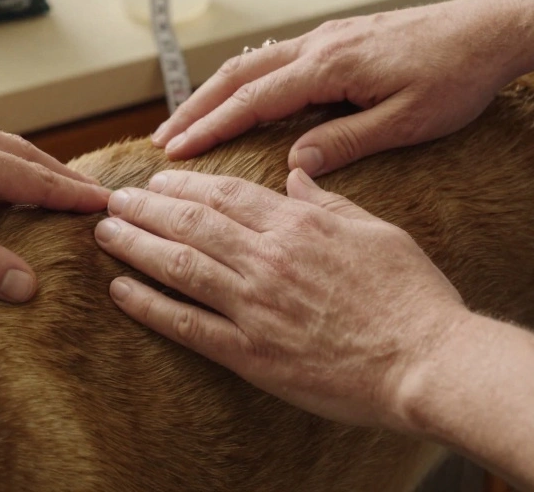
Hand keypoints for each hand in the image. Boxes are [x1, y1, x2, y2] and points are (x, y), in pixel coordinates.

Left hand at [93, 169, 467, 428]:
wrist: (429, 360)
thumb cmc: (412, 296)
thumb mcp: (377, 230)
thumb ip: (329, 201)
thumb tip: (297, 174)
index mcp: (299, 225)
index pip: (226, 193)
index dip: (185, 183)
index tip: (158, 178)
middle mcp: (268, 258)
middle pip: (191, 222)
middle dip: (146, 207)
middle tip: (114, 199)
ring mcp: (255, 306)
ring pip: (179, 264)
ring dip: (135, 245)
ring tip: (104, 232)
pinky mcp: (251, 353)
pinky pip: (187, 325)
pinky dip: (149, 305)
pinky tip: (120, 290)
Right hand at [151, 0, 525, 174]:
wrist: (491, 30)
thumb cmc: (456, 78)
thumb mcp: (408, 121)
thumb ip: (347, 141)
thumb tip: (294, 165)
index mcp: (331, 66)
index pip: (254, 100)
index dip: (211, 126)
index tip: (176, 151)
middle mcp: (320, 45)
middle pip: (239, 74)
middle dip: (195, 107)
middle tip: (162, 140)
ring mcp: (328, 36)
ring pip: (254, 62)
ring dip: (216, 91)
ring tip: (187, 121)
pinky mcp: (340, 37)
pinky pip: (276, 57)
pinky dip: (245, 79)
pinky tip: (238, 96)